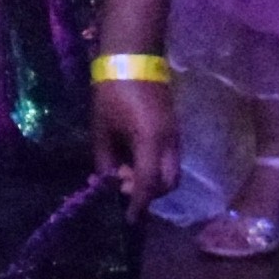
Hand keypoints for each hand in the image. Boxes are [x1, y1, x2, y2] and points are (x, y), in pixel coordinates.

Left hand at [89, 71, 177, 204]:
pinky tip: (132, 161)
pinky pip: (169, 160)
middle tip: (121, 186)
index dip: (138, 204)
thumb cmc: (112, 93)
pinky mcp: (174, 131)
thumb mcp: (102, 129)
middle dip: (147, 194)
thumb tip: (106, 182)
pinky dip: (154, 169)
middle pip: (168, 183)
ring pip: (171, 172)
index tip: (127, 218)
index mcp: (151, 142)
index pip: (150, 184)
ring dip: (151, 181)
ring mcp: (176, 137)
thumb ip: (105, 159)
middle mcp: (171, 143)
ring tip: (124, 172)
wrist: (133, 60)